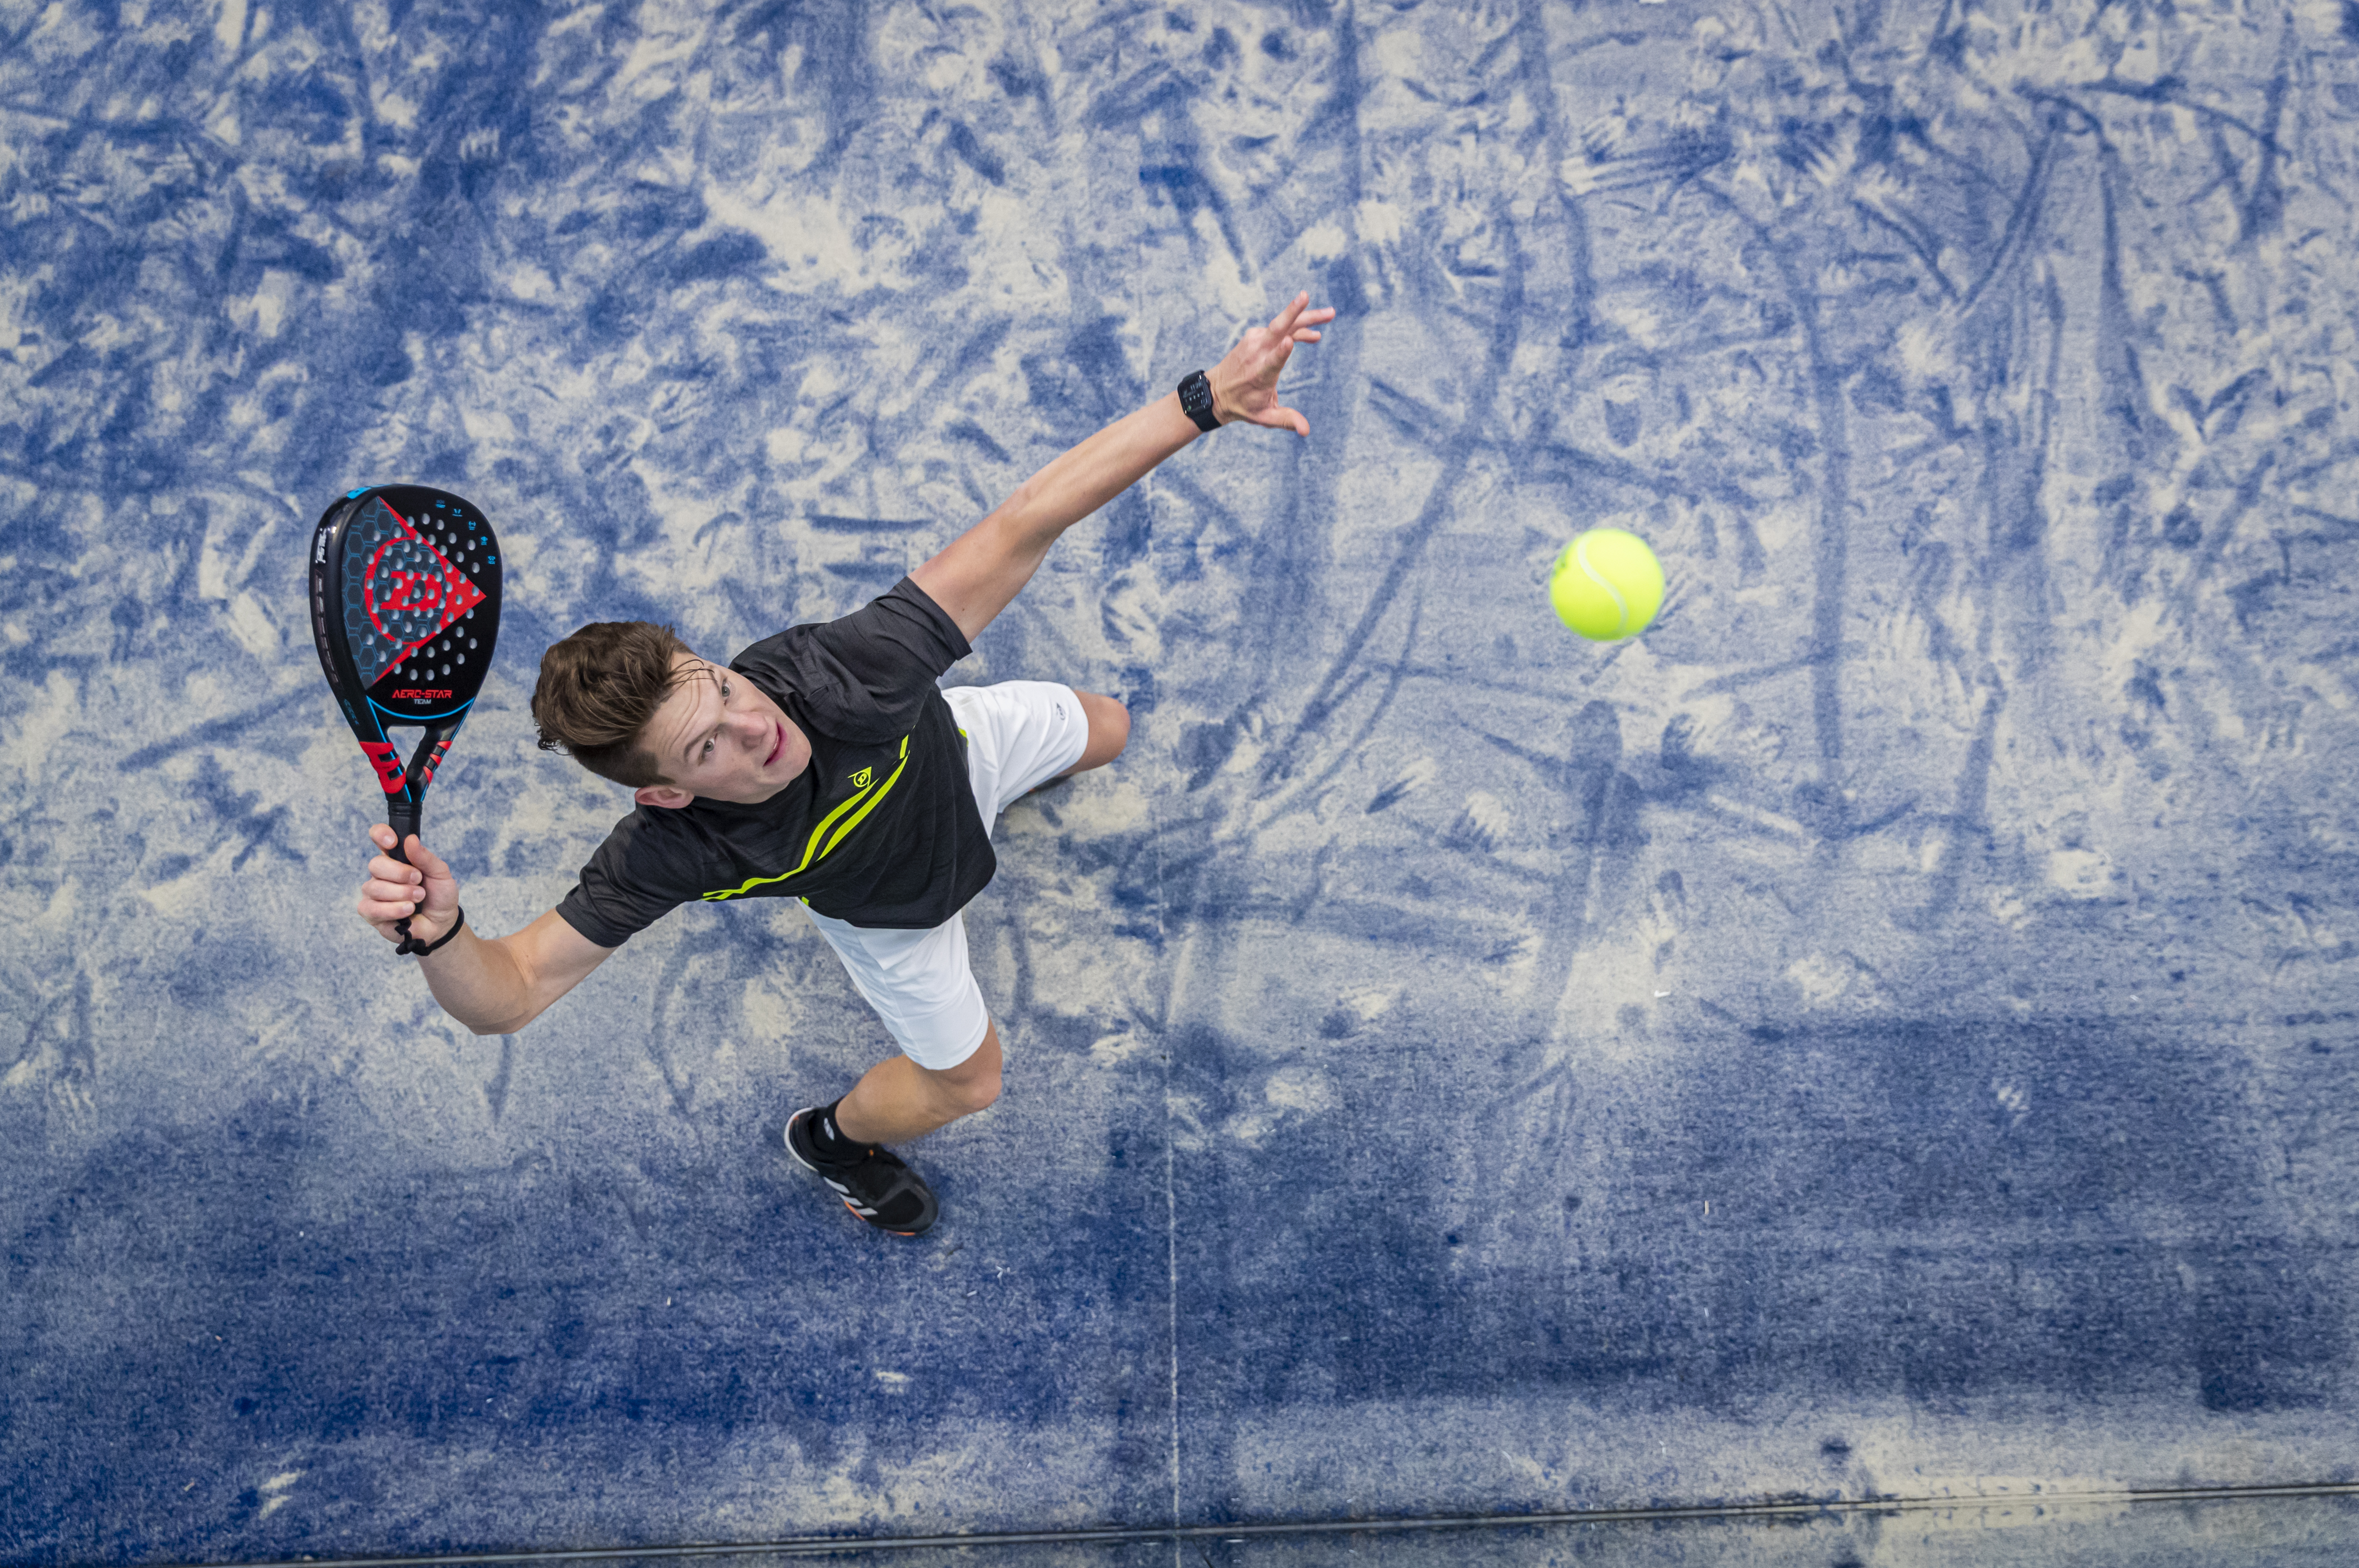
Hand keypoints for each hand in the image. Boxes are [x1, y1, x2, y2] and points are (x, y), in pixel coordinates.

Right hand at [358, 826, 461, 946]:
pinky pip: (372, 908)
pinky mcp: (370, 913)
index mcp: (396, 857)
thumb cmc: (439, 895)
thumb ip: (425, 857)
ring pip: (374, 888)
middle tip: (418, 880)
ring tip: (418, 898)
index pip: (379, 837)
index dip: (380, 834)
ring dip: (401, 894)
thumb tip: (410, 839)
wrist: (442, 922)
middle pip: (375, 864)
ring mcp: (373, 893)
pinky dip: (393, 910)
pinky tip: (407, 911)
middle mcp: (381, 873)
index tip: (392, 841)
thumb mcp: (440, 873)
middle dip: (400, 873)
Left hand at [1209, 291, 1335, 436]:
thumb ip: (1286, 420)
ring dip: (1306, 317)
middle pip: (1279, 329)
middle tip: (1324, 310)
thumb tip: (1306, 431)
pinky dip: (1296, 328)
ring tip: (1329, 314)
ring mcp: (1254, 341)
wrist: (1215, 391)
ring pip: (1283, 324)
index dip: (1281, 352)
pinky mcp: (1254, 335)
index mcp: (1260, 373)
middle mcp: (1256, 353)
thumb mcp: (1264, 417)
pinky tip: (1313, 333)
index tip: (1291, 341)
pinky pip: (1278, 329)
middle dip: (1299, 315)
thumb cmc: (1242, 406)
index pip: (1271, 360)